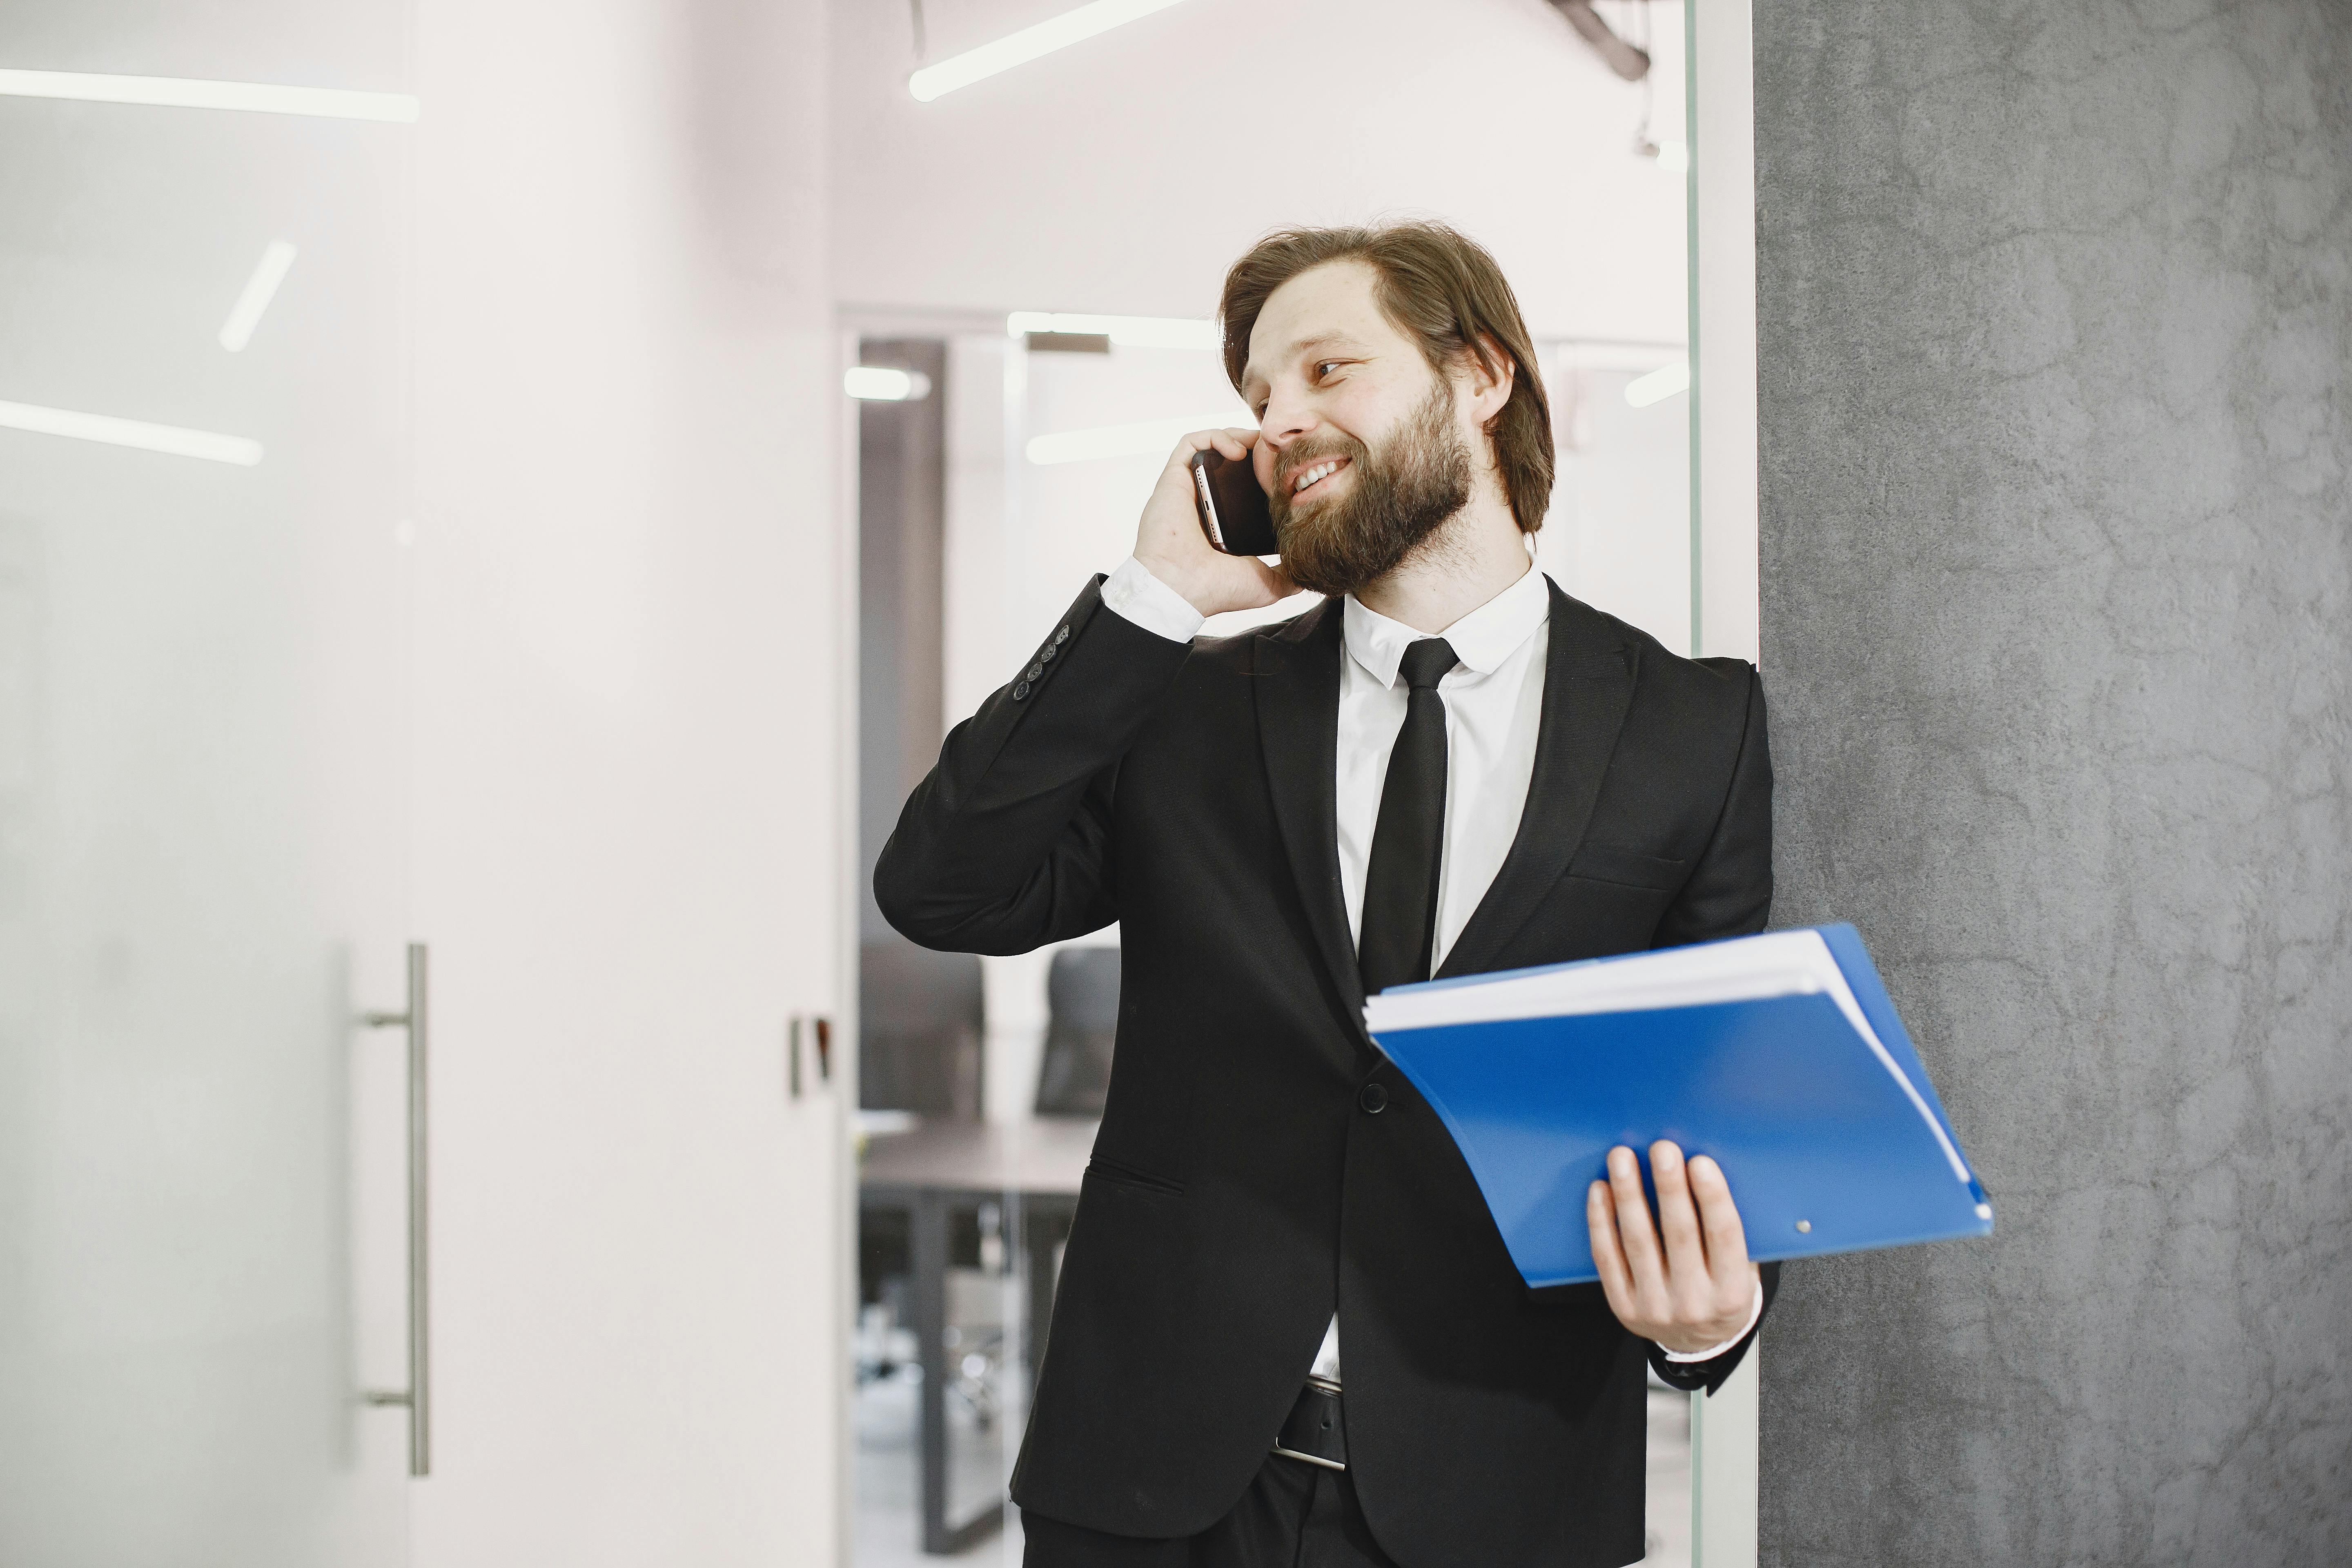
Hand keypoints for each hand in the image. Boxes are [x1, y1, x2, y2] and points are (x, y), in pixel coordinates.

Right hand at [1132, 427, 1295, 617]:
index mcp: (1222, 525)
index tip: (1287, 471)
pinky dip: (1215, 437)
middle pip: (1228, 465)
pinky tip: (1238, 449)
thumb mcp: (1266, 584)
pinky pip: (1190, 443)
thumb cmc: (1216, 589)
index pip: (1243, 490)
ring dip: (1236, 437)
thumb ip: (1287, 576)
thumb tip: (1307, 574)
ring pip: (1210, 448)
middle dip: (1253, 450)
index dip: (1264, 475)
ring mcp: (1188, 490)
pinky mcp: (1172, 479)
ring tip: (1258, 445)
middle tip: (1275, 452)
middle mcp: (1204, 505)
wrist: (1182, 588)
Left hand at [1587, 1141, 1760, 1355]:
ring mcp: (1655, 1307)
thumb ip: (1730, 1232)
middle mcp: (1694, 1302)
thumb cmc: (1720, 1291)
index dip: (1712, 1198)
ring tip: (1622, 1158)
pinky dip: (1601, 1221)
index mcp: (1732, 1292)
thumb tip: (1707, 1171)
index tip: (1700, 1162)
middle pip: (1680, 1234)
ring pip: (1639, 1241)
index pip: (1725, 1237)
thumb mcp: (1742, 1270)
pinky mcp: (1623, 1306)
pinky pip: (1607, 1257)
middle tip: (1661, 1148)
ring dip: (1629, 1195)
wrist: (1697, 1344)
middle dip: (1669, 1187)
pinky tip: (1601, 1191)